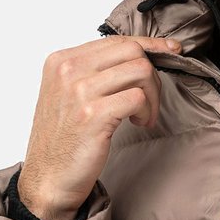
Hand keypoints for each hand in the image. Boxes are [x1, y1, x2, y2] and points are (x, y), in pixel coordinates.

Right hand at [17, 34, 182, 219]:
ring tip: (143, 115)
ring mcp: (79, 91)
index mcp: (61, 60)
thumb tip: (139, 55)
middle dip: (152, 76)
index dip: (149, 45)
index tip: (171, 50)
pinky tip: (138, 123)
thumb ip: (94, 72)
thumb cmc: (64, 140)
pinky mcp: (93, 114)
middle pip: (132, 51)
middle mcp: (67, 70)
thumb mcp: (69, 95)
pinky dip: (146, 111)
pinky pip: (137, 98)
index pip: (116, 40)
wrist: (47, 179)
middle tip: (149, 102)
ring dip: (152, 96)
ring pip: (140, 71)